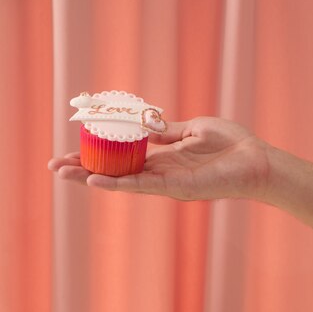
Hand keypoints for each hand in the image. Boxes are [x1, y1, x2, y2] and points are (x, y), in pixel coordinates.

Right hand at [48, 117, 271, 200]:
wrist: (258, 160)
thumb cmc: (231, 144)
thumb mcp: (193, 128)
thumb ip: (168, 130)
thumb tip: (145, 122)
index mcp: (162, 158)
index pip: (122, 158)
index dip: (98, 155)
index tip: (73, 148)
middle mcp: (158, 173)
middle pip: (114, 172)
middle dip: (83, 169)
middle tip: (54, 167)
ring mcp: (165, 183)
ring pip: (120, 182)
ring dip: (90, 178)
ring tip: (63, 174)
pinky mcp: (176, 189)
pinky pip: (140, 186)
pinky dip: (116, 184)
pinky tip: (93, 181)